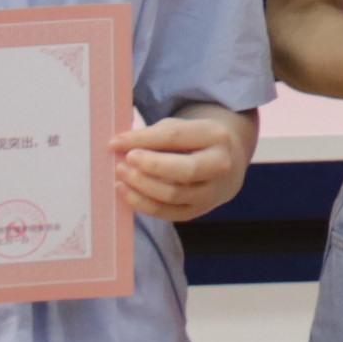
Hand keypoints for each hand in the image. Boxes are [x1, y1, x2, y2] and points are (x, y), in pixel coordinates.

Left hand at [113, 111, 250, 222]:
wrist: (228, 162)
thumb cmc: (196, 142)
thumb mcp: (182, 128)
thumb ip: (154, 135)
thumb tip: (118, 145)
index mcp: (216, 136)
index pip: (175, 137)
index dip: (142, 140)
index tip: (114, 143)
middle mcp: (221, 166)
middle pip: (183, 171)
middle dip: (149, 167)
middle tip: (123, 163)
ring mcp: (212, 192)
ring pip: (173, 195)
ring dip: (141, 187)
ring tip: (121, 177)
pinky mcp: (199, 210)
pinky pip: (168, 212)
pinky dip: (143, 204)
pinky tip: (127, 192)